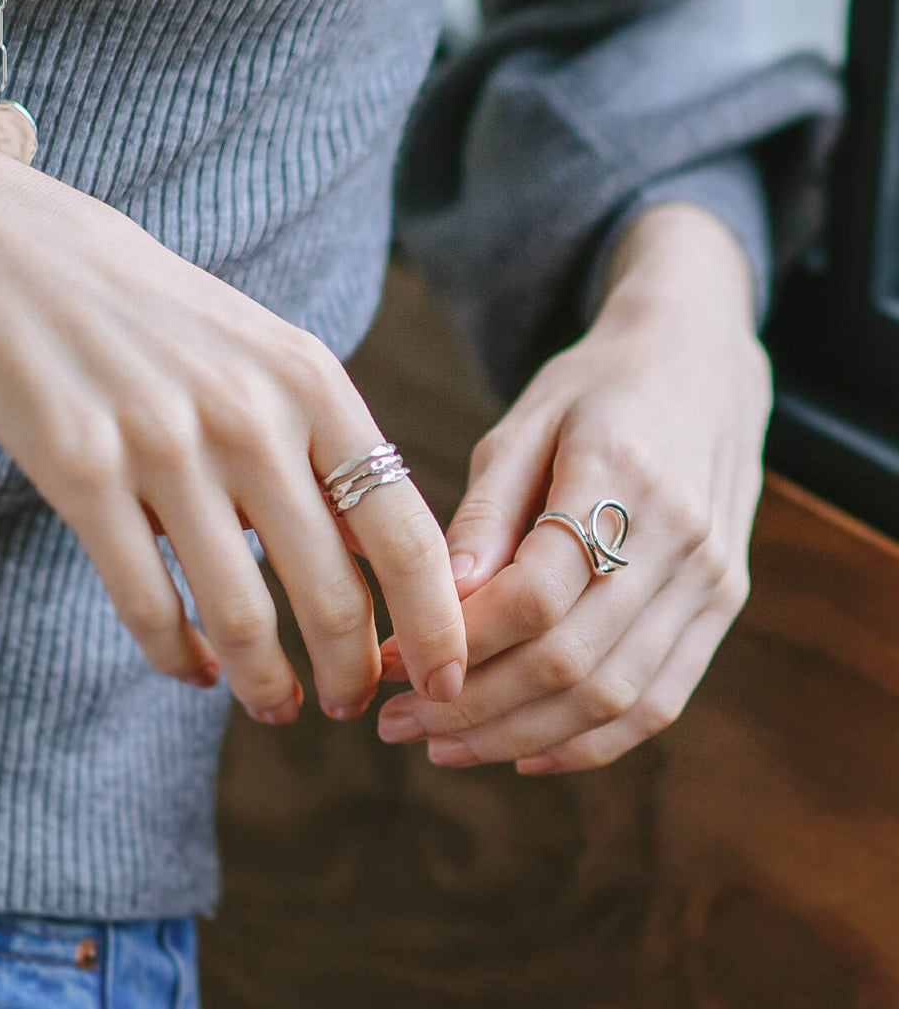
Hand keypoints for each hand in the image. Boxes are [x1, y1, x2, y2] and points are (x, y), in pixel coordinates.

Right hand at [0, 131, 465, 722]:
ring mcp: (165, 447)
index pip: (405, 531)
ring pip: (242, 617)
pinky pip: (148, 605)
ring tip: (278, 706)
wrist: (15, 254)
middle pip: (335, 592)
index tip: (447, 677)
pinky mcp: (81, 475)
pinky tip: (193, 671)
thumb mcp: (266, 350)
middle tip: (349, 704)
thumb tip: (377, 551)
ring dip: (269, 685)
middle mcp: (251, 418)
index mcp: (313, 382)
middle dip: (355, 671)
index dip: (437, 623)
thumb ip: (324, 441)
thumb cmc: (158, 312)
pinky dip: (179, 658)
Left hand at [377, 203, 770, 771]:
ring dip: (521, 737)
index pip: (536, 595)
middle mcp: (680, 538)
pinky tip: (524, 752)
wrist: (701, 364)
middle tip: (398, 723)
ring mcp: (711, 578)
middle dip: (474, 706)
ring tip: (445, 746)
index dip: (460, 641)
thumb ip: (486, 512)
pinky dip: (591, 744)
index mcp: (621, 475)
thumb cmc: (596, 389)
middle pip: (572, 660)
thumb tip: (441, 601)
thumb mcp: (526, 422)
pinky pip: (660, 702)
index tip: (393, 660)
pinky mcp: (724, 605)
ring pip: (614, 696)